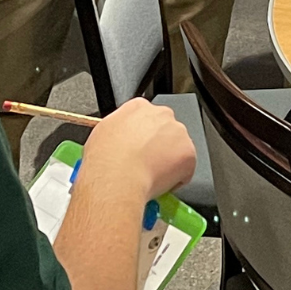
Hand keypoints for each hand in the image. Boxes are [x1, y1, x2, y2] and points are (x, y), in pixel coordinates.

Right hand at [81, 98, 196, 200]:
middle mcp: (161, 115)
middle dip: (159, 147)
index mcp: (138, 107)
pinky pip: (186, 168)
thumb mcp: (102, 133)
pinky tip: (159, 182)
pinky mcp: (188, 153)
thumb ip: (118, 130)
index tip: (140, 147)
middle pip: (166, 130)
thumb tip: (120, 139)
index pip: (147, 117)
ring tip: (151, 175)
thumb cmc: (105, 160)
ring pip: (178, 149)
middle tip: (146, 163)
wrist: (116, 177)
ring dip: (169, 161)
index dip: (143, 136)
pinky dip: (177, 178)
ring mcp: (178, 133)